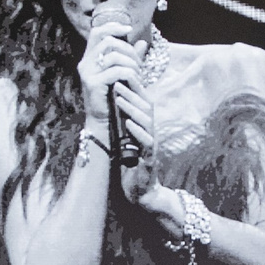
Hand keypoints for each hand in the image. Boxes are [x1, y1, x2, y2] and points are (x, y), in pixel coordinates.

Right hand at [77, 10, 138, 121]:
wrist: (105, 122)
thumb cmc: (114, 97)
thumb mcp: (124, 74)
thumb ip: (131, 57)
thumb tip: (142, 42)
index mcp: (90, 58)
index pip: (97, 33)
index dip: (113, 27)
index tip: (129, 29)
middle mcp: (85, 63)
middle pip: (108, 41)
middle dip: (128, 49)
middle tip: (138, 62)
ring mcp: (88, 73)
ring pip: (114, 56)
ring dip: (131, 63)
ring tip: (138, 74)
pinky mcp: (93, 83)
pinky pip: (116, 71)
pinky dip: (130, 74)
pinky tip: (135, 81)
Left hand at [111, 75, 160, 204]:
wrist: (141, 191)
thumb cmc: (132, 164)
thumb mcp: (125, 138)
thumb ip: (122, 121)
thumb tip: (112, 101)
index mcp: (144, 126)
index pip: (141, 101)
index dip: (133, 86)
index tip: (119, 73)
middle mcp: (150, 132)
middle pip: (146, 106)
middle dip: (131, 91)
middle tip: (116, 79)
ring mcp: (151, 145)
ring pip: (146, 121)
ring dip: (132, 108)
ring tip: (119, 97)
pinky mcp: (150, 159)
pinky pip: (147, 142)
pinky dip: (138, 131)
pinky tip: (128, 123)